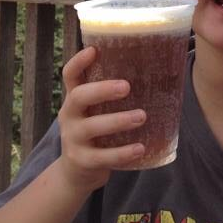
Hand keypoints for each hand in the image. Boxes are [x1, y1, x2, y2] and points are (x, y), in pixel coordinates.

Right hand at [56, 46, 145, 193]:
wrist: (77, 171)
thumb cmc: (96, 130)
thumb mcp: (96, 110)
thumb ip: (111, 95)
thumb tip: (153, 69)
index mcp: (74, 98)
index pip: (70, 75)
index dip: (78, 61)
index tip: (93, 50)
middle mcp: (69, 115)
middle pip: (79, 96)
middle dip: (102, 90)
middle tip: (127, 86)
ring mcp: (73, 138)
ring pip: (92, 127)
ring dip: (118, 121)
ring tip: (142, 116)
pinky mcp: (81, 160)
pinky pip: (102, 156)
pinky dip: (122, 153)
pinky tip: (140, 148)